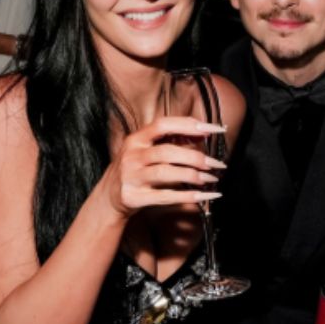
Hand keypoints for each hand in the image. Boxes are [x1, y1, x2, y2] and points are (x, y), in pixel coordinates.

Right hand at [102, 117, 226, 218]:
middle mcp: (132, 156)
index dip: (189, 125)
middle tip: (216, 164)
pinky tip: (205, 195)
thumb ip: (169, 140)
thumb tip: (202, 131)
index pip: (163, 125)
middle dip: (195, 157)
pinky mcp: (135, 198)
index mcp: (136, 139)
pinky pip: (166, 197)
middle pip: (167, 152)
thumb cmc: (135, 169)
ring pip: (166, 173)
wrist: (108, 198)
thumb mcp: (145, 150)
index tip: (214, 129)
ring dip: (193, 175)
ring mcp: (131, 177)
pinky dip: (188, 196)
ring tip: (210, 178)